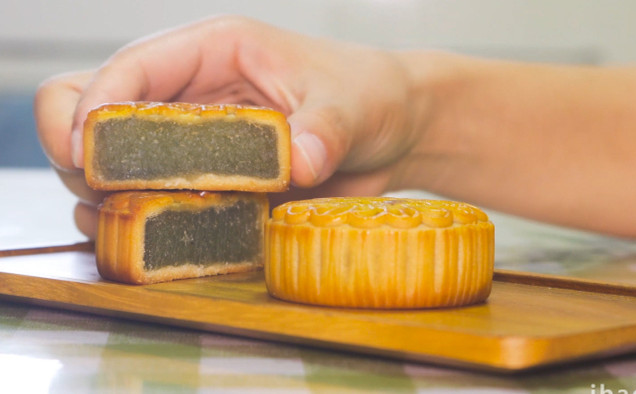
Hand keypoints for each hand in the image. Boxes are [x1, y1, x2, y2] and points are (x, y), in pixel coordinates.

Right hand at [35, 15, 424, 237]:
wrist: (391, 133)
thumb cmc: (368, 94)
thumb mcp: (351, 105)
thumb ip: (322, 130)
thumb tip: (297, 161)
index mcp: (213, 52)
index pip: (129, 68)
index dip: (94, 108)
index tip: (87, 156)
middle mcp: (190, 95)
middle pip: (94, 115)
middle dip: (87, 157)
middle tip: (108, 195)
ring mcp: (193, 144)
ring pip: (113, 168)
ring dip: (111, 201)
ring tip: (137, 227)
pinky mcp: (207, 186)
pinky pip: (153, 206)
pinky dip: (144, 228)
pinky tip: (159, 245)